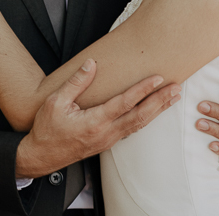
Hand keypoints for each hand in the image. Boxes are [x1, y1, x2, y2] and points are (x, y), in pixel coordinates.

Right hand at [15, 60, 180, 177]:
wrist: (42, 154)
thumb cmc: (47, 129)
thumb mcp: (56, 101)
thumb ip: (76, 82)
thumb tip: (91, 64)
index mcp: (94, 121)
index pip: (125, 103)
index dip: (143, 90)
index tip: (158, 79)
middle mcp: (106, 133)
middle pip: (140, 116)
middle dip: (160, 101)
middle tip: (176, 88)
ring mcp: (108, 140)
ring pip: (139, 124)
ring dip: (157, 110)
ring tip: (172, 98)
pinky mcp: (107, 142)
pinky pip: (131, 129)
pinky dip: (146, 119)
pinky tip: (152, 112)